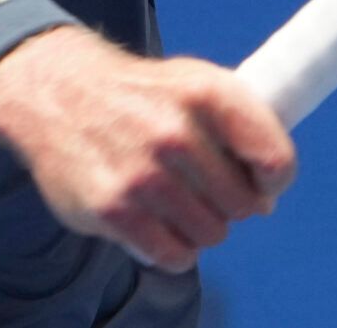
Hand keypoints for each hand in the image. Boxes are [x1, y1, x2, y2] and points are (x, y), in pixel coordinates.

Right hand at [0, 26, 296, 272]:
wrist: (61, 92)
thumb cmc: (144, 93)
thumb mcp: (197, 81)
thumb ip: (241, 123)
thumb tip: (270, 185)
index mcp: (208, 94)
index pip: (275, 159)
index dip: (275, 178)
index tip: (264, 182)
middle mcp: (177, 132)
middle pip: (244, 205)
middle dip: (234, 203)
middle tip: (210, 189)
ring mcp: (143, 174)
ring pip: (211, 233)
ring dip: (202, 226)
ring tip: (180, 201)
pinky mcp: (113, 208)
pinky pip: (173, 255)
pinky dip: (174, 248)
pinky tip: (161, 223)